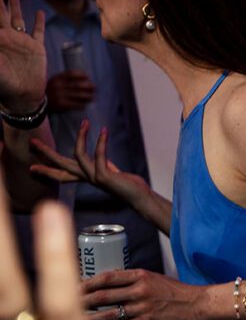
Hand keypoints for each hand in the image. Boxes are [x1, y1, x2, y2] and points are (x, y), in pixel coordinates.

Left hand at [0, 0, 47, 113]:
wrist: (23, 96)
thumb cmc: (4, 85)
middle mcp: (7, 39)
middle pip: (2, 14)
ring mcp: (22, 43)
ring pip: (18, 18)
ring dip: (15, 5)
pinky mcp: (36, 49)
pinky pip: (38, 32)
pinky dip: (38, 22)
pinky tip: (39, 13)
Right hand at [29, 121, 152, 209]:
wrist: (140, 197)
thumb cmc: (128, 185)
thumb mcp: (111, 172)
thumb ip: (104, 165)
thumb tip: (101, 156)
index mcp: (86, 177)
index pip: (61, 174)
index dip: (47, 170)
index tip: (31, 167)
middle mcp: (87, 178)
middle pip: (60, 166)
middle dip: (46, 153)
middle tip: (32, 141)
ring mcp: (94, 178)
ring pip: (77, 156)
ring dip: (81, 137)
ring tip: (85, 122)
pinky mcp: (104, 177)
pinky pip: (99, 155)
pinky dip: (101, 142)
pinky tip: (103, 131)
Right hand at [45, 71, 95, 112]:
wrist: (37, 104)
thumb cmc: (49, 92)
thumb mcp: (54, 82)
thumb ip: (64, 79)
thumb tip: (84, 79)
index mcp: (57, 78)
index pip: (72, 74)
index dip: (82, 75)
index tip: (88, 77)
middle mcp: (58, 86)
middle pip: (78, 85)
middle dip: (88, 86)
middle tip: (94, 88)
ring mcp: (60, 95)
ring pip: (79, 95)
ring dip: (88, 96)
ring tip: (92, 97)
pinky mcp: (62, 104)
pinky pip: (76, 104)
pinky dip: (82, 104)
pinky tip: (84, 105)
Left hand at [82, 269, 204, 319]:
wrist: (195, 304)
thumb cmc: (173, 290)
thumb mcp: (152, 277)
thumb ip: (131, 280)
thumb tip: (105, 283)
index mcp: (140, 275)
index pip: (107, 276)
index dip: (87, 282)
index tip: (74, 286)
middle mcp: (140, 290)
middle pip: (103, 295)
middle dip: (81, 301)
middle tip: (65, 305)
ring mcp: (143, 307)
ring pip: (109, 313)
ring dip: (88, 318)